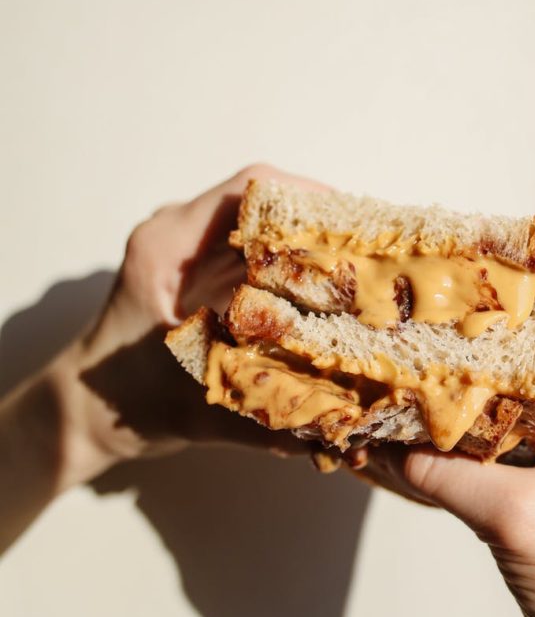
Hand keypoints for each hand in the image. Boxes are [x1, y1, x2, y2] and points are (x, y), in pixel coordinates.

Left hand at [0, 164, 323, 552]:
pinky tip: (327, 290)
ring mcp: (189, 251)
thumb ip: (259, 414)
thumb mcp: (192, 407)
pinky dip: (291, 264)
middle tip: (371, 249)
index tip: (350, 223)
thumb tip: (336, 424)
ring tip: (360, 267)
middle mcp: (178, 237)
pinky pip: (254, 251)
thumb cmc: (122, 403)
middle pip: (260, 203)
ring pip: (260, 225)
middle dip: (318, 222)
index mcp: (167, 249)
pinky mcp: (199, 272)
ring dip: (308, 242)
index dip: (302, 197)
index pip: (243, 192)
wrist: (82, 411)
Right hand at [362, 248, 534, 616]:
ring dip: (453, 373)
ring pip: (501, 385)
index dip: (526, 261)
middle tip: (411, 295)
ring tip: (395, 349)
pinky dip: (445, 429)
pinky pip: (484, 436)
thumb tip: (381, 442)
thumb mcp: (524, 519)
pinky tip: (400, 425)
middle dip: (472, 314)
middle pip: (530, 334)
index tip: (465, 242)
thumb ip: (447, 473)